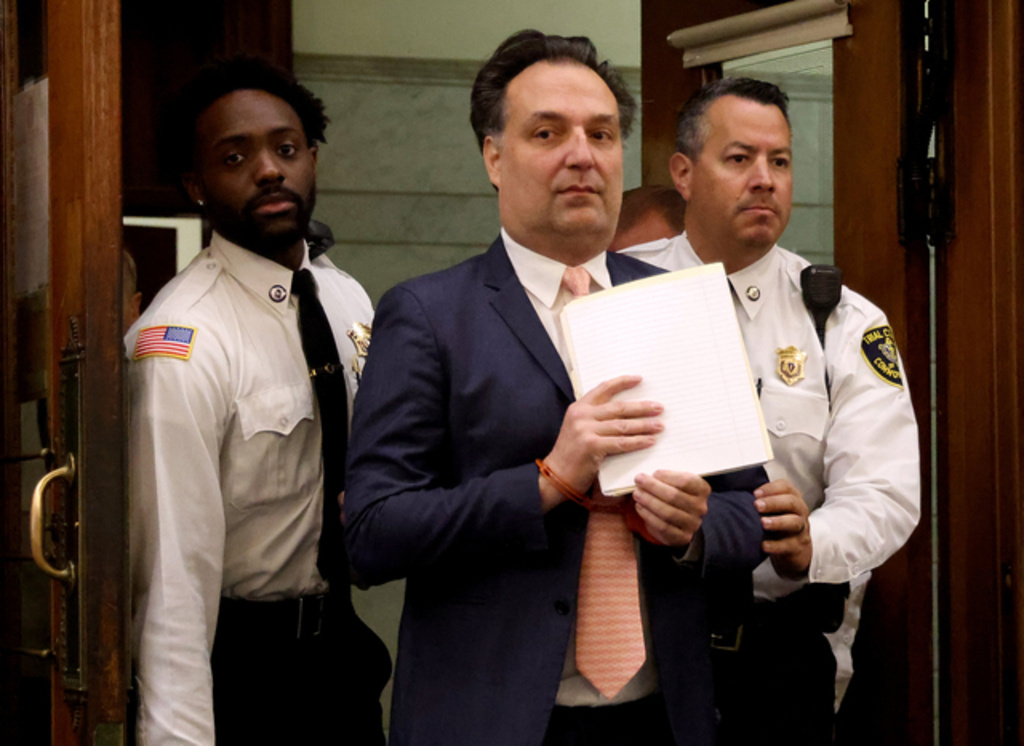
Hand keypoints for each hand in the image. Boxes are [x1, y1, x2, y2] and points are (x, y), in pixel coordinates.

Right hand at [540, 375, 662, 510]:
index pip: (603, 389)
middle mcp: (581, 415)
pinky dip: (637, 441)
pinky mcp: (591, 446)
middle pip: (618, 408)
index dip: (622, 382)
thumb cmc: (571, 455)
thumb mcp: (579, 429)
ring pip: (622, 425)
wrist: (556, 476)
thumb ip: (596, 419)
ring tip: (659, 425)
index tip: (639, 379)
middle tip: (659, 408)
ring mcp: (585, 430)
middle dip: (642, 407)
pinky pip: (620, 442)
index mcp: (579, 408)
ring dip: (644, 425)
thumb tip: (628, 414)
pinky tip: (650, 441)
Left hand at [631, 470, 709, 546]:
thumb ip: (665, 479)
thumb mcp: (675, 483)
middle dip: (653, 487)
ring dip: (649, 502)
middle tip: (639, 480)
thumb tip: (647, 478)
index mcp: (702, 490)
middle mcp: (700, 507)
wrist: (680, 521)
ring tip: (637, 494)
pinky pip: (663, 527)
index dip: (668, 476)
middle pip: (674, 496)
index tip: (654, 473)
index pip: (686, 481)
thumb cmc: (675, 495)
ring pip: (668, 513)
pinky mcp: (683, 537)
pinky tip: (640, 507)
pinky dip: (648, 516)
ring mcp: (693, 523)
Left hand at [755, 478, 811, 577]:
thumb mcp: (773, 510)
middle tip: (756, 505)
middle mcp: (799, 511)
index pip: (786, 487)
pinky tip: (764, 545)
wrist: (795, 551)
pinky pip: (789, 545)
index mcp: (792, 498)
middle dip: (773, 503)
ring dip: (777, 522)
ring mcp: (801, 529)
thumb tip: (730, 492)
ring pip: (794, 522)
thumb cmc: (778, 524)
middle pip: (791, 502)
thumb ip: (760, 500)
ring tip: (763, 523)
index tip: (755, 493)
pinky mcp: (798, 546)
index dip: (771, 488)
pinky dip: (776, 545)